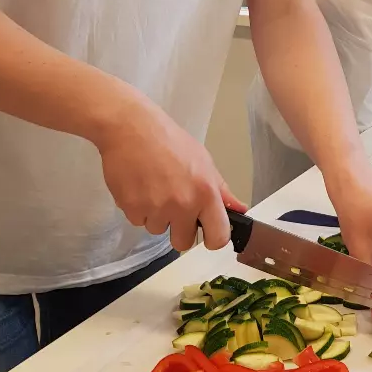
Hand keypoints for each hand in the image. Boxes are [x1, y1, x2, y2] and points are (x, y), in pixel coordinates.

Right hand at [92, 93, 246, 252]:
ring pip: (158, 230)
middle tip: (174, 205)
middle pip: (183, 243)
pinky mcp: (131, 209)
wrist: (131, 128)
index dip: (213, 239)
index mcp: (206, 193)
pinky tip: (140, 185)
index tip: (208, 233)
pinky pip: (138, 221)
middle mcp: (183, 205)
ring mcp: (155, 209)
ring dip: (156, 215)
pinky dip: (138, 208)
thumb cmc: (170, 141)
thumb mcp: (204, 161)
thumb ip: (221, 190)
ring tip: (153, 187)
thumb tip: (239, 209)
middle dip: (179, 229)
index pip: (218, 237)